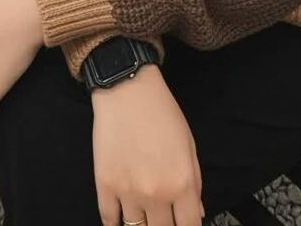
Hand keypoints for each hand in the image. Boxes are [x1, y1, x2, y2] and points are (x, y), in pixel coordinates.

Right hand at [92, 65, 203, 225]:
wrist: (128, 89)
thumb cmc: (161, 112)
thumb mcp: (189, 145)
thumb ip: (194, 183)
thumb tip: (195, 212)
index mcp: (181, 183)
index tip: (182, 224)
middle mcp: (156, 194)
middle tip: (163, 218)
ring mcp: (128, 192)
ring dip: (141, 225)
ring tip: (144, 216)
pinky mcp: (105, 185)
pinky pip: (109, 220)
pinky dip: (116, 223)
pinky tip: (122, 217)